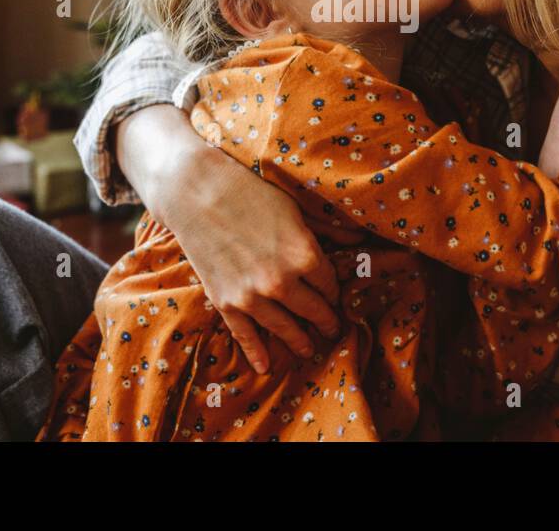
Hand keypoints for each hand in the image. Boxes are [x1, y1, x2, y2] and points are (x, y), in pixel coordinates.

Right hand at [117, 107, 340, 373]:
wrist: (197, 193)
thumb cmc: (251, 193)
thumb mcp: (296, 207)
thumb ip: (328, 228)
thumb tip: (360, 238)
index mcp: (305, 255)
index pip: (330, 286)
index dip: (334, 293)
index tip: (335, 298)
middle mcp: (282, 281)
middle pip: (313, 312)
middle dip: (325, 322)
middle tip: (331, 330)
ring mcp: (252, 296)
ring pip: (284, 329)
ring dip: (298, 342)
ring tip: (307, 349)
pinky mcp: (226, 302)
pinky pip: (245, 335)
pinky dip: (255, 352)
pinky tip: (264, 365)